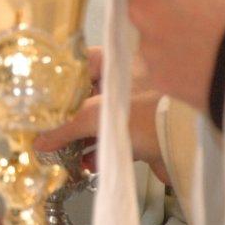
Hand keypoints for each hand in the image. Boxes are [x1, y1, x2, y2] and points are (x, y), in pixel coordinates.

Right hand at [35, 47, 170, 184]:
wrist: (185, 145)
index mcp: (116, 66)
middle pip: (87, 96)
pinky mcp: (142, 133)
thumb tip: (39, 141)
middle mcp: (125, 83)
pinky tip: (87, 162)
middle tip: (49, 126)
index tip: (44, 89)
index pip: (82, 62)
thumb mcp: (94, 117)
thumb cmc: (145, 115)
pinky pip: (113, 139)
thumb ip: (63, 128)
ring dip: (81, 136)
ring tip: (65, 150)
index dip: (62, 74)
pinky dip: (99, 149)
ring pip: (99, 120)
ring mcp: (134, 108)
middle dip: (68, 115)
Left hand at [110, 0, 224, 112]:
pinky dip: (187, 64)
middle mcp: (140, 8)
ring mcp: (149, 47)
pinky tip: (217, 59)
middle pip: (140, 1)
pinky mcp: (164, 80)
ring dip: (176, 34)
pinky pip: (169, 66)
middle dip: (166, 2)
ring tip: (216, 37)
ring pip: (155, 35)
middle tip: (205, 7)